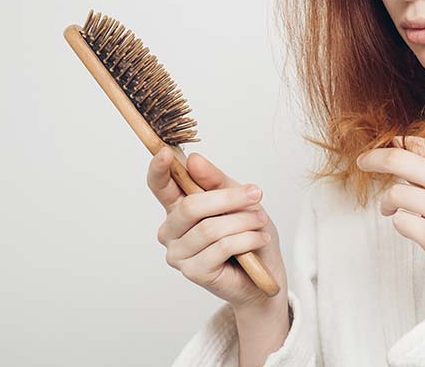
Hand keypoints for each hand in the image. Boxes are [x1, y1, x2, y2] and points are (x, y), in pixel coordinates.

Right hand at [147, 147, 288, 310]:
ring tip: (261, 221)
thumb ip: (216, 181)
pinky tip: (259, 239)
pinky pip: (221, 247)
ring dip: (243, 221)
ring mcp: (178, 253)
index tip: (166, 152)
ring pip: (210, 228)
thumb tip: (193, 160)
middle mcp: (172, 230)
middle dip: (228, 198)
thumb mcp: (238, 199)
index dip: (159, 169)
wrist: (265, 272)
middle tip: (256, 195)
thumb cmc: (250, 232)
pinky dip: (246, 239)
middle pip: (191, 206)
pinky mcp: (193, 272)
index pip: (160, 186)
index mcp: (178, 207)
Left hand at [355, 136, 424, 297]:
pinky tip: (415, 229)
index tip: (378, 152)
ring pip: (394, 193)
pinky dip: (400, 223)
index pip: (418, 143)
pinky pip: (399, 221)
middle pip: (399, 160)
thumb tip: (397, 145)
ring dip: (387, 202)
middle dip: (374, 160)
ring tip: (391, 209)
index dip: (393, 146)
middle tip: (361, 162)